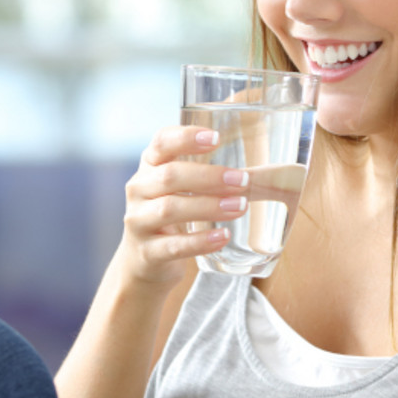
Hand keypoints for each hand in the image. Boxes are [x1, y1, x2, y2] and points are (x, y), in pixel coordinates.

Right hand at [118, 125, 250, 288]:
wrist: (144, 259)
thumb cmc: (171, 214)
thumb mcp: (178, 188)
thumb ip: (205, 174)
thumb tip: (259, 174)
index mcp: (149, 166)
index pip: (162, 142)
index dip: (186, 137)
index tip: (216, 138)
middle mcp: (139, 189)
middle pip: (170, 175)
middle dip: (209, 177)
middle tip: (242, 180)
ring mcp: (138, 221)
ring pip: (170, 209)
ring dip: (208, 206)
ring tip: (239, 206)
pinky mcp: (146, 252)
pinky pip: (174, 246)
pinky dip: (201, 241)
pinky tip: (223, 236)